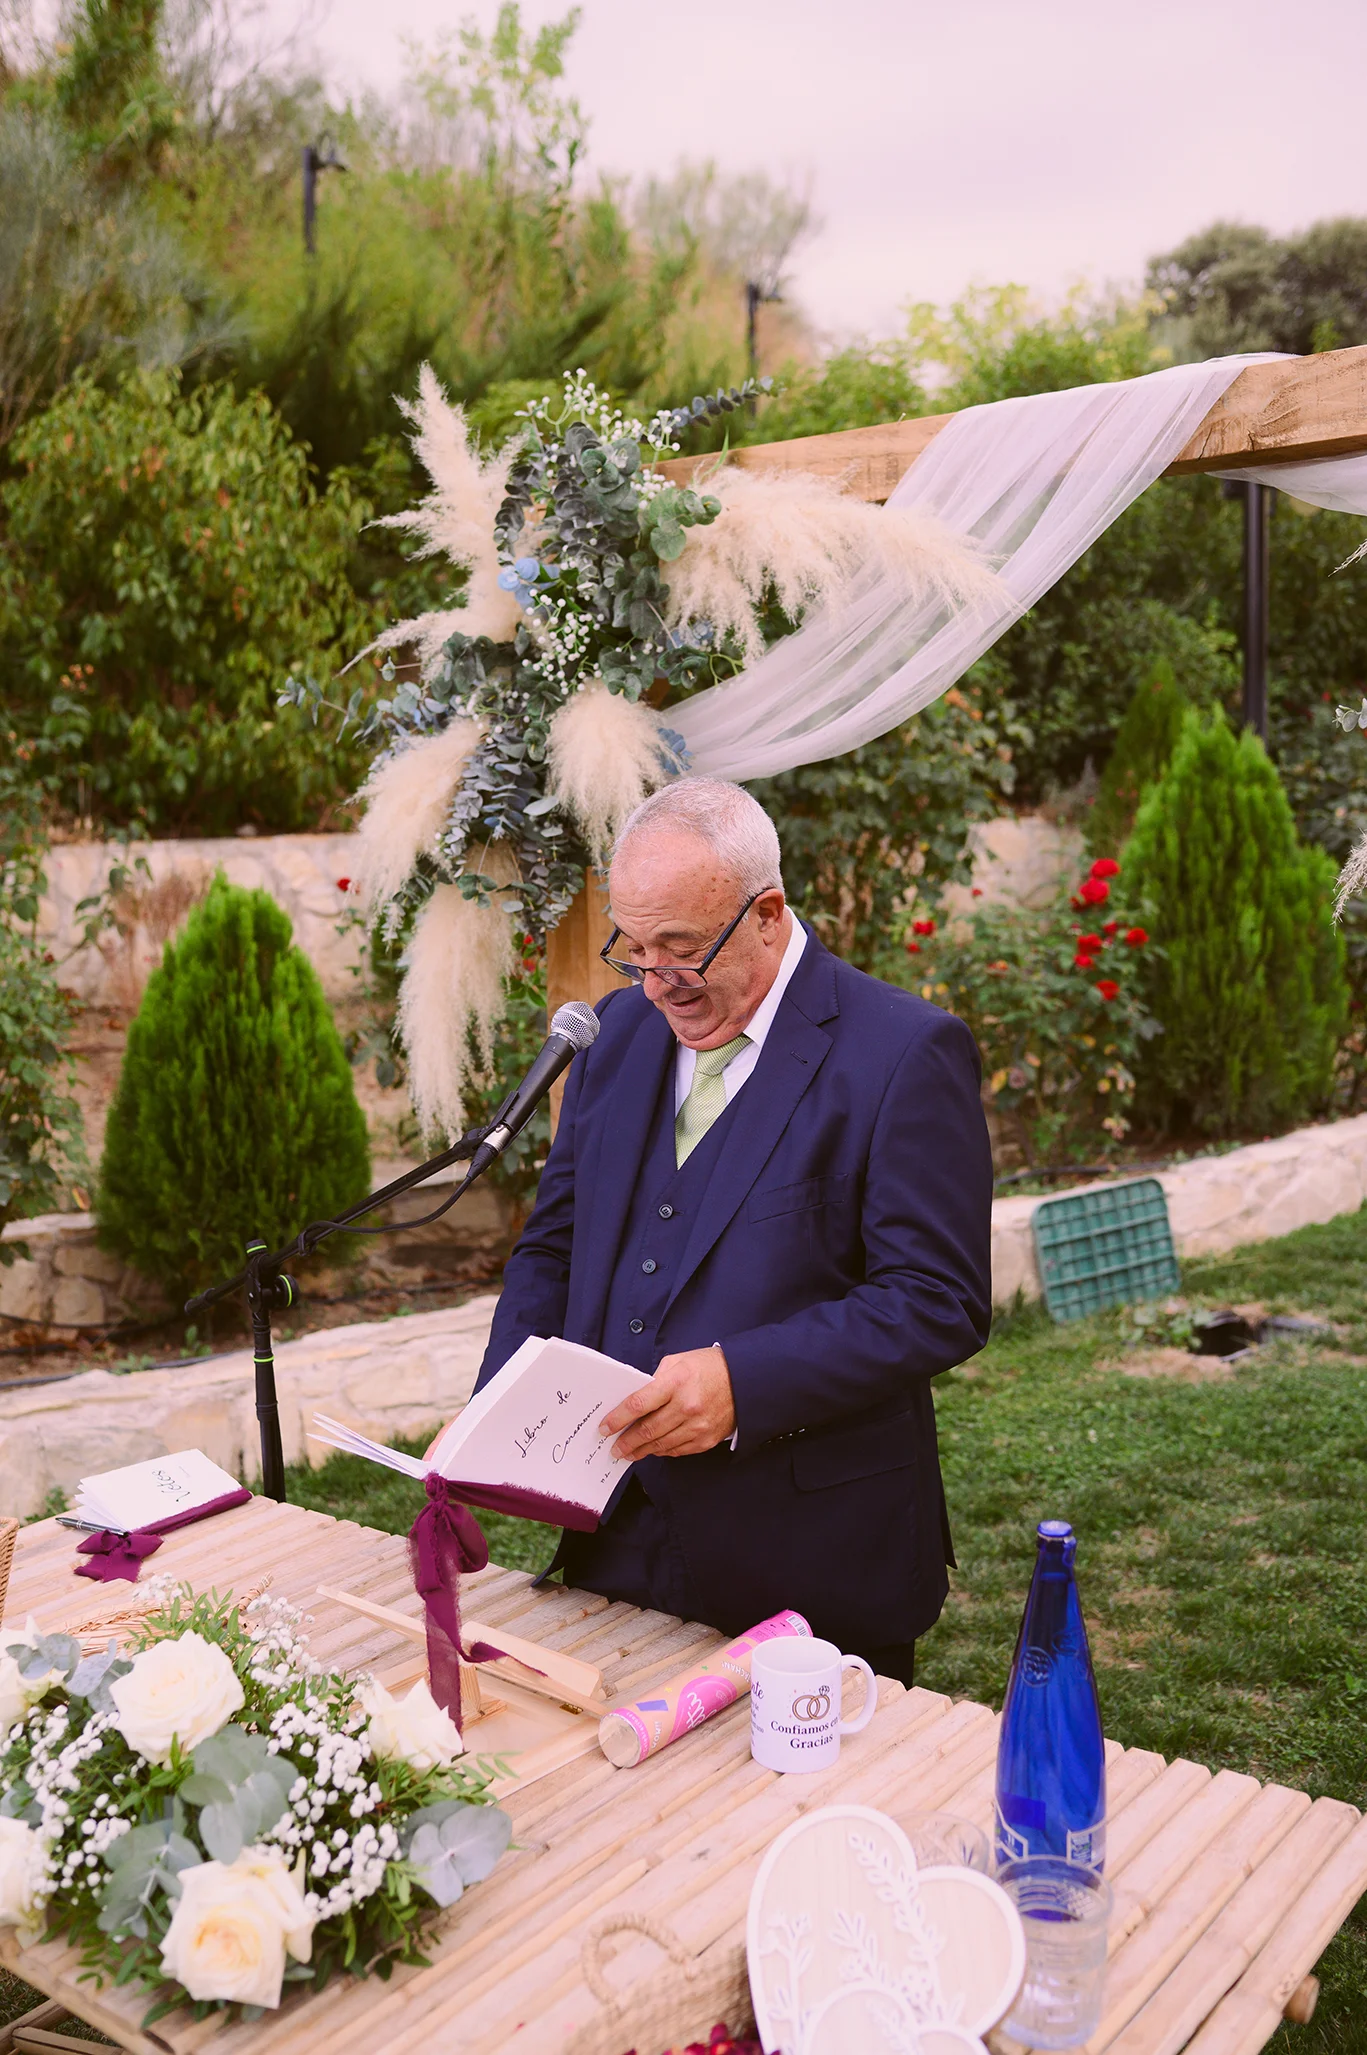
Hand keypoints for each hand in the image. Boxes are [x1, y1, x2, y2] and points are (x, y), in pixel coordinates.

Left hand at [599, 1347, 736, 1459]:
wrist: (746, 1380)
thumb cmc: (709, 1367)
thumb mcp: (679, 1361)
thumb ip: (656, 1379)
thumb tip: (637, 1399)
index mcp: (676, 1382)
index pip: (638, 1404)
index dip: (618, 1418)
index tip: (605, 1427)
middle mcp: (686, 1406)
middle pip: (647, 1430)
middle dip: (626, 1441)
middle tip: (613, 1448)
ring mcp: (698, 1426)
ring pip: (661, 1444)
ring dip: (641, 1450)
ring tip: (628, 1452)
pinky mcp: (706, 1439)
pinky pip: (677, 1450)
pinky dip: (662, 1451)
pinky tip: (652, 1449)